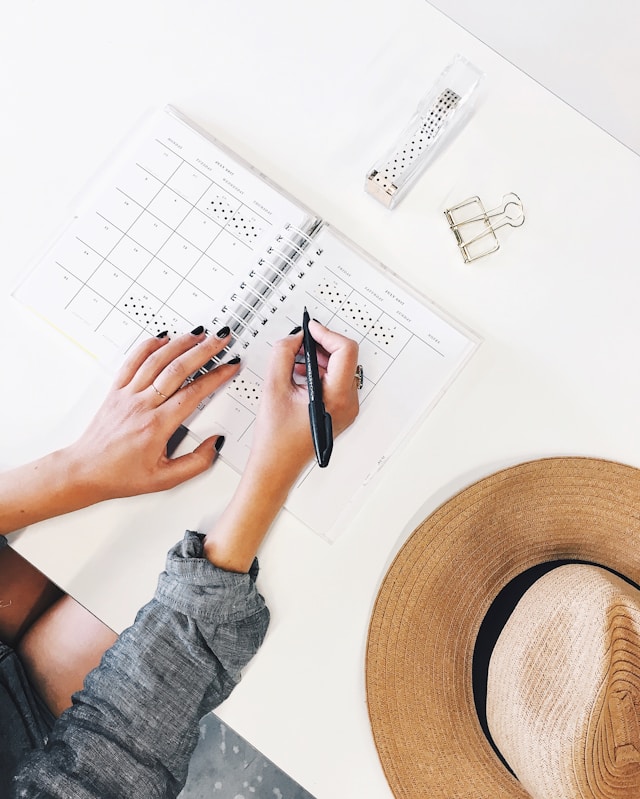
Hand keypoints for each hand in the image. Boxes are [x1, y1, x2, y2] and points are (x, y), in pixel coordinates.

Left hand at [65, 328, 240, 501]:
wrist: (85, 471)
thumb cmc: (120, 475)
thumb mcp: (165, 480)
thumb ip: (196, 463)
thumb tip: (215, 443)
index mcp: (157, 426)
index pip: (194, 392)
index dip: (216, 376)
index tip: (230, 366)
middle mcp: (142, 405)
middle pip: (178, 369)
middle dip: (204, 350)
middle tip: (220, 339)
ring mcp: (127, 395)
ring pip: (156, 360)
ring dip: (180, 343)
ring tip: (198, 333)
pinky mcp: (115, 391)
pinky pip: (132, 361)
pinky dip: (148, 346)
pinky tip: (162, 338)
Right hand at [248, 320, 359, 485]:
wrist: (276, 466)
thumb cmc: (276, 439)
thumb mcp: (273, 387)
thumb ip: (283, 354)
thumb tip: (295, 338)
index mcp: (337, 398)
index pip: (345, 351)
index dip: (326, 334)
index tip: (310, 328)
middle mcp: (348, 404)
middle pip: (345, 358)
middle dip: (322, 345)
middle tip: (300, 342)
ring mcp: (347, 409)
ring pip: (340, 369)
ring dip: (319, 358)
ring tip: (295, 361)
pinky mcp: (340, 411)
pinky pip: (336, 382)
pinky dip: (319, 372)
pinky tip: (300, 375)